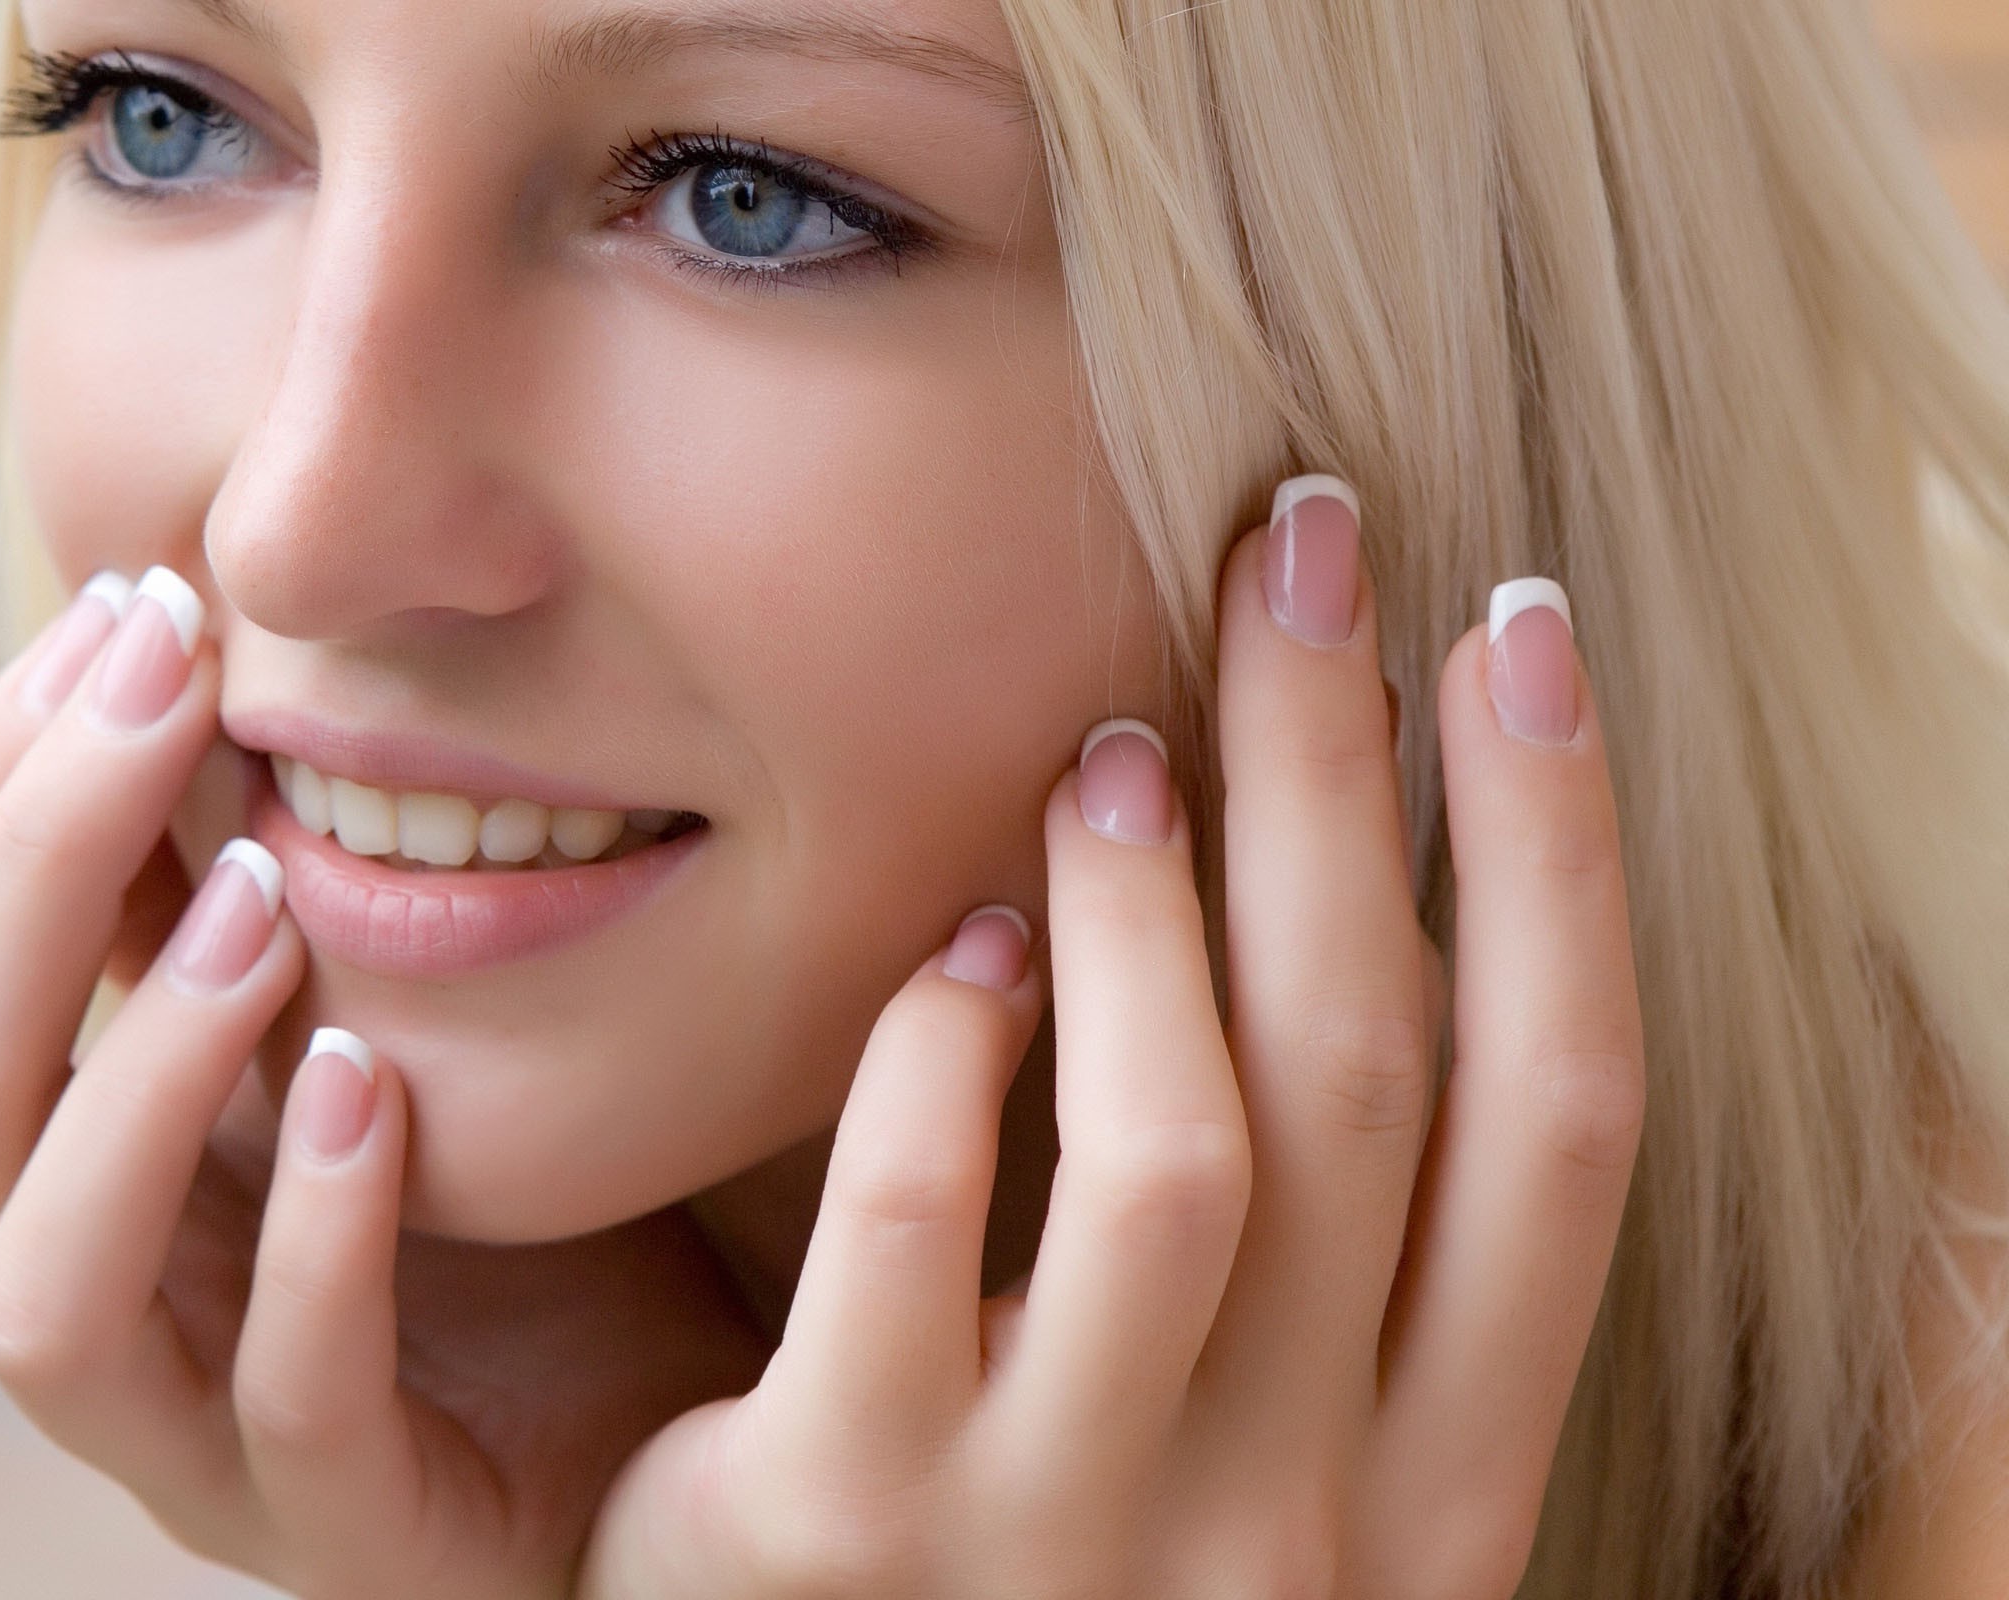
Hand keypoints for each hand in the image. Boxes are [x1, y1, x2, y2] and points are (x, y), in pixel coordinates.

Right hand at [0, 567, 766, 1596]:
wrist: (648, 1423)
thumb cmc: (484, 1198)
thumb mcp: (342, 1005)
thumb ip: (237, 885)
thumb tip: (174, 644)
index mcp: (57, 1159)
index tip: (127, 609)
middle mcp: (89, 1291)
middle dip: (23, 867)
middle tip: (167, 686)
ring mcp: (199, 1433)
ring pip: (41, 1295)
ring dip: (130, 1074)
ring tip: (259, 897)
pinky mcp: (352, 1521)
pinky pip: (289, 1403)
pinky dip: (316, 1235)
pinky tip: (377, 1083)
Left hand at [576, 482, 1646, 1598]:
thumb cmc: (1066, 1572)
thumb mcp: (1259, 1457)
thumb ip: (1334, 1264)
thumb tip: (1368, 905)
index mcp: (1431, 1493)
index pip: (1566, 1131)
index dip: (1560, 858)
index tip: (1521, 634)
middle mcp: (1298, 1529)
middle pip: (1379, 1080)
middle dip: (1353, 777)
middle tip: (1302, 551)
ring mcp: (1070, 1541)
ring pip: (1188, 1150)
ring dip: (1158, 903)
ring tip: (1112, 751)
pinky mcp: (841, 1529)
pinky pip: (916, 1225)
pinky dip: (945, 1050)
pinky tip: (954, 958)